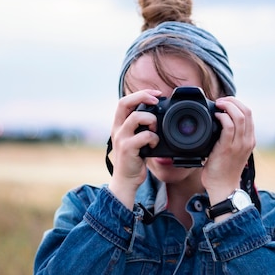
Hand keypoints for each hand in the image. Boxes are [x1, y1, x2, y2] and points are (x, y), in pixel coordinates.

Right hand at [108, 89, 161, 208]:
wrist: (126, 181)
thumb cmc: (134, 159)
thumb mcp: (135, 139)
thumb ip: (141, 127)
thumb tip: (157, 114)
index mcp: (119, 124)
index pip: (124, 101)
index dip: (140, 94)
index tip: (156, 94)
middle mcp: (117, 129)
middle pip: (124, 103)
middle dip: (143, 97)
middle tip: (157, 100)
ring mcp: (121, 138)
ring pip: (136, 117)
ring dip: (151, 120)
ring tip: (155, 130)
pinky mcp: (128, 149)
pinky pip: (144, 136)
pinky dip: (154, 138)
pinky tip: (154, 144)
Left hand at [202, 97, 255, 205]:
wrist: (223, 188)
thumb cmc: (225, 170)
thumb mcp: (233, 151)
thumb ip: (231, 138)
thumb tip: (220, 123)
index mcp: (250, 139)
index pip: (249, 114)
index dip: (237, 103)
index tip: (226, 102)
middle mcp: (248, 140)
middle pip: (247, 111)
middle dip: (232, 101)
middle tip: (220, 101)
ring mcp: (239, 144)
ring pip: (239, 116)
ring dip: (227, 106)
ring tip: (218, 105)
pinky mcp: (228, 148)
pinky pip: (228, 126)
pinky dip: (222, 117)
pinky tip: (215, 116)